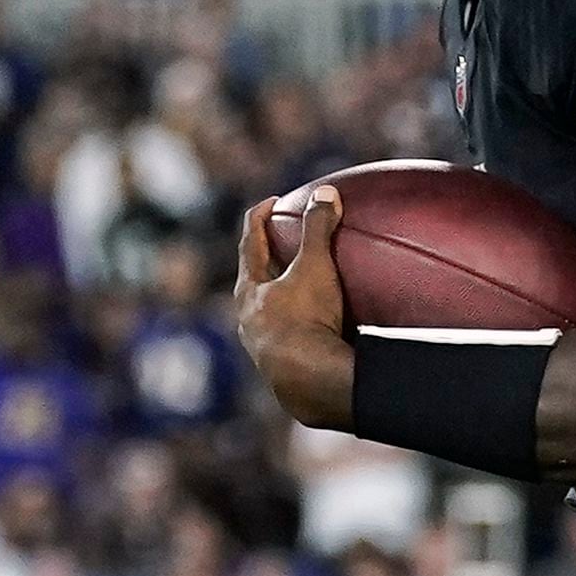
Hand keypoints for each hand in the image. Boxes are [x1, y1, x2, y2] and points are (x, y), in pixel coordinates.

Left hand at [230, 183, 354, 430]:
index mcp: (249, 292)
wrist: (309, 383)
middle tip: (276, 244)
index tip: (271, 203)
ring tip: (295, 291)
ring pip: (266, 317)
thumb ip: (319, 229)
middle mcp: (249, 321)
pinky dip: (300, 330)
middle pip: (252, 282)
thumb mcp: (315, 268)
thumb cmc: (306, 319)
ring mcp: (263, 350)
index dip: (259, 220)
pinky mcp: (282, 373)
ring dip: (279, 301)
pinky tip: (318, 334)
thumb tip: (326, 193)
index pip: (250, 245)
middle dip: (263, 262)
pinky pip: (289, 343)